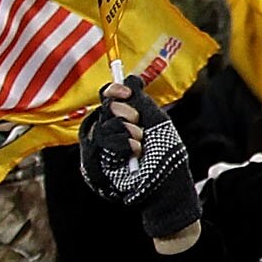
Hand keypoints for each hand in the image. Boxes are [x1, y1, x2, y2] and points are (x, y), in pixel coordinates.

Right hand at [78, 80, 197, 240]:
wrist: (167, 183)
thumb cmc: (166, 154)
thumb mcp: (157, 122)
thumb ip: (141, 101)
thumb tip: (130, 77)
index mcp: (125, 119)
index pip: (109, 98)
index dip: (114, 91)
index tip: (124, 91)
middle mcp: (110, 132)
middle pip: (104, 109)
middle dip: (125, 113)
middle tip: (139, 125)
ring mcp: (101, 148)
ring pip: (103, 126)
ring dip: (127, 132)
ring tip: (141, 145)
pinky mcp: (95, 164)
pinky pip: (100, 143)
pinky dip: (122, 144)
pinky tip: (134, 153)